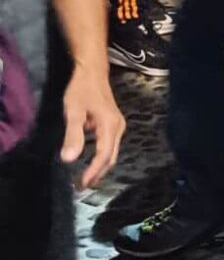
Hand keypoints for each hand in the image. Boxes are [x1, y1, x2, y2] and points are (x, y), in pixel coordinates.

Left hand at [59, 64, 124, 188]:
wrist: (93, 72)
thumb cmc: (81, 90)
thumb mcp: (73, 112)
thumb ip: (73, 135)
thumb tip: (69, 160)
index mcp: (110, 126)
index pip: (103, 155)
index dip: (93, 171)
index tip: (81, 184)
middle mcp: (118, 127)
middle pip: (111, 156)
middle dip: (98, 173)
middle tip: (82, 187)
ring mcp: (118, 125)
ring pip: (112, 152)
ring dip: (100, 166)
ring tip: (86, 177)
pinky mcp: (114, 123)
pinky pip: (110, 145)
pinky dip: (101, 156)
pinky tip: (90, 160)